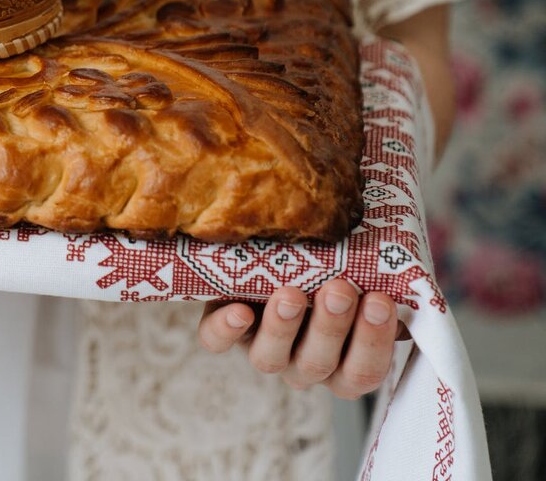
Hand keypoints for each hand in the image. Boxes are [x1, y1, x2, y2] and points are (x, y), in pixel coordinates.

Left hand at [197, 279, 399, 398]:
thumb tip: (406, 269)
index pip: (364, 371)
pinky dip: (225, 330)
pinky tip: (237, 311)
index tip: (380, 300)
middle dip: (332, 326)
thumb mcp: (362, 274)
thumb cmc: (335, 267)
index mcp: (345, 362)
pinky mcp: (222, 330)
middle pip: (318, 364)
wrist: (277, 251)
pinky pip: (216, 341)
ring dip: (283, 327)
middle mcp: (304, 364)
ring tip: (291, 294)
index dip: (373, 342)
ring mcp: (262, 350)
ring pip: (270, 358)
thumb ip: (382, 280)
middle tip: (340, 290)